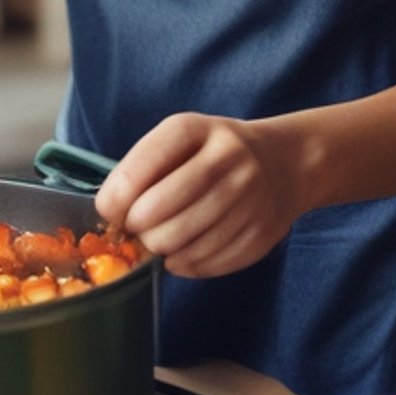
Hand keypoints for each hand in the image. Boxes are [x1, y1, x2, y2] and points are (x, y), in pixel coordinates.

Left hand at [93, 113, 308, 277]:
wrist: (284, 162)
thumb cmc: (214, 152)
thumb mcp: (181, 140)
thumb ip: (145, 169)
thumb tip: (111, 216)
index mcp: (194, 129)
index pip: (139, 171)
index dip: (115, 201)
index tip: (111, 214)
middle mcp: (227, 158)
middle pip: (160, 212)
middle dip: (138, 231)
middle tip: (137, 232)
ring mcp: (250, 197)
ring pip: (184, 243)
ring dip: (162, 250)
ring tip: (160, 242)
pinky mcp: (263, 232)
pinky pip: (210, 262)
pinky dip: (188, 266)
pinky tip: (183, 254)